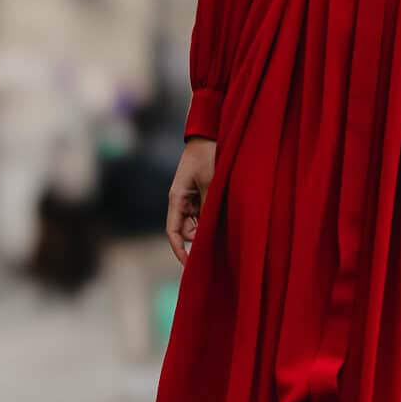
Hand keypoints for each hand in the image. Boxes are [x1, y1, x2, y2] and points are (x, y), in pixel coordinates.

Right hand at [166, 139, 216, 263]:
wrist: (210, 135)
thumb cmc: (207, 156)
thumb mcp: (210, 182)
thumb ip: (208, 207)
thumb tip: (209, 232)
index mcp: (177, 199)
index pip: (174, 233)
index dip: (180, 251)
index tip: (190, 266)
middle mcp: (182, 202)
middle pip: (188, 232)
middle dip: (202, 238)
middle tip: (222, 240)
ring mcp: (192, 199)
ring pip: (199, 225)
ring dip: (210, 227)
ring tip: (226, 220)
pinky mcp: (201, 195)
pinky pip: (206, 214)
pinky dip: (214, 218)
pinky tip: (226, 216)